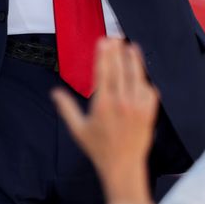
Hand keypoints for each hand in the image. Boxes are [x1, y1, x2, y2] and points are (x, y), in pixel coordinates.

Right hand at [53, 39, 158, 203]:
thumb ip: (66, 108)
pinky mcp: (150, 111)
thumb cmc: (99, 148)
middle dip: (118, 51)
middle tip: (115, 38)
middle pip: (120, 69)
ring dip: (133, 59)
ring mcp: (138, 106)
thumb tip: (54, 92)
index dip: (104, 55)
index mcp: (103, 105)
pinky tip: (140, 71)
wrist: (124, 166)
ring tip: (130, 46)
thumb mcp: (78, 129)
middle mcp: (122, 103)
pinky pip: (149, 89)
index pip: (104, 73)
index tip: (103, 41)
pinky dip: (144, 78)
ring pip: (136, 76)